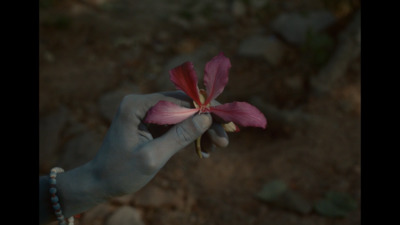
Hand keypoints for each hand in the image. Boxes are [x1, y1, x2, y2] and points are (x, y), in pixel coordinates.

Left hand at [91, 91, 228, 195]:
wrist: (100, 183)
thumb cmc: (120, 172)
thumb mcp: (152, 156)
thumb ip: (179, 136)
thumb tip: (206, 118)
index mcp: (136, 105)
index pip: (178, 99)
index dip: (204, 108)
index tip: (225, 120)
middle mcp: (142, 103)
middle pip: (183, 105)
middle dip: (205, 121)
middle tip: (224, 138)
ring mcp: (147, 113)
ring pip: (183, 115)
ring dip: (201, 129)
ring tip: (218, 146)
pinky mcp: (151, 124)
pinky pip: (176, 124)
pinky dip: (190, 135)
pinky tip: (204, 148)